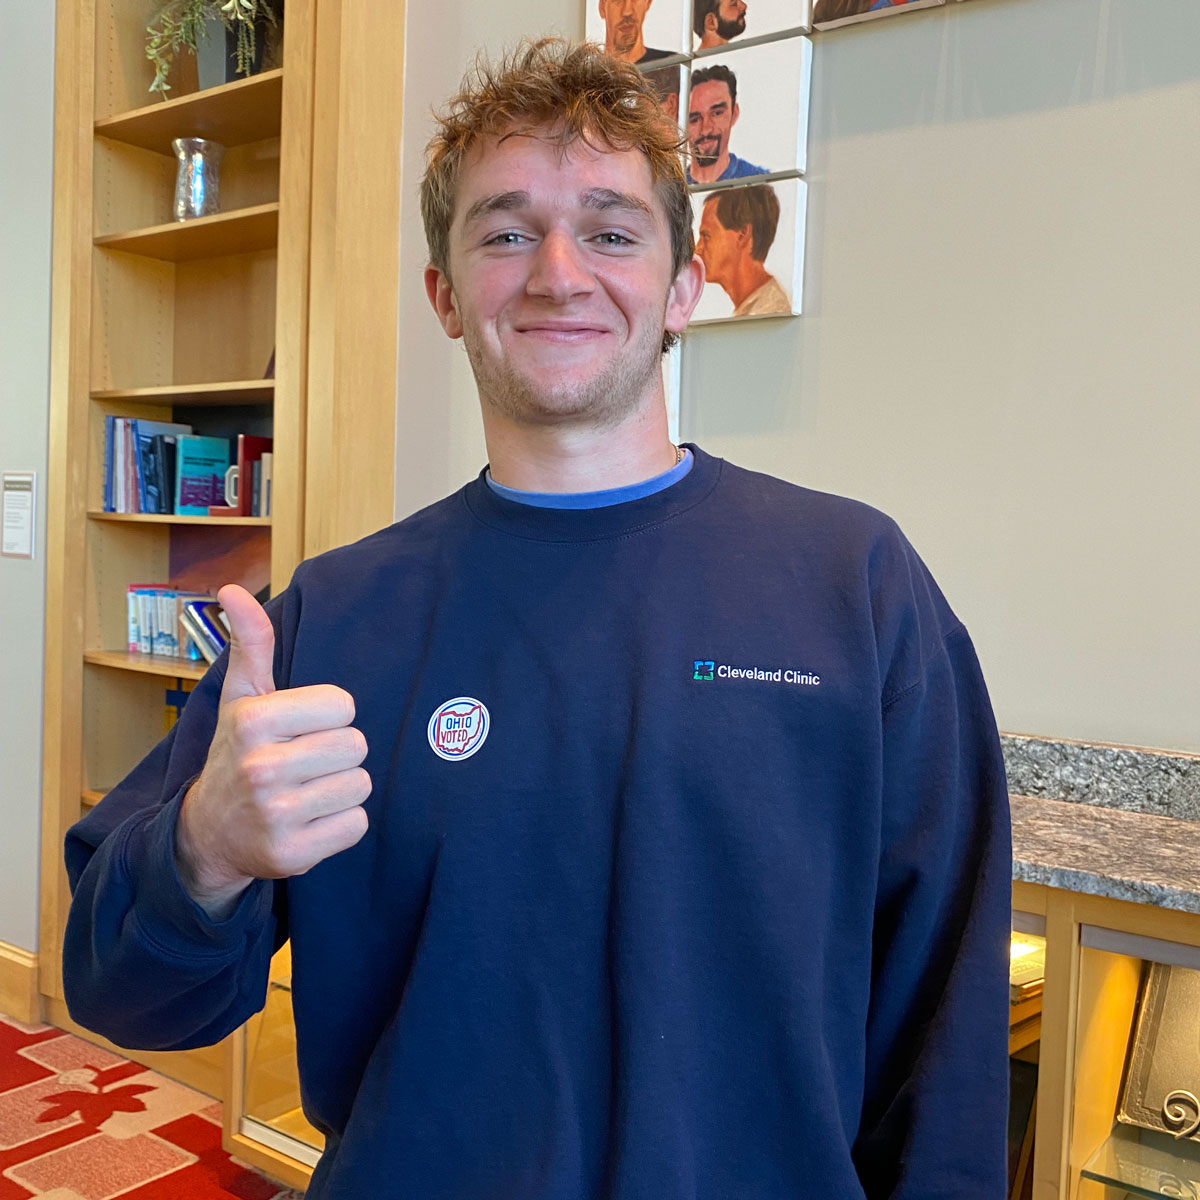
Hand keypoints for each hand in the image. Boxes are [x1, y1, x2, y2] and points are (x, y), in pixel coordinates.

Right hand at [175, 584, 370, 918]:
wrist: (209, 833)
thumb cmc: (239, 753)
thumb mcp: (243, 697)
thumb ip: (251, 643)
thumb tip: (232, 589)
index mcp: (254, 720)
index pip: (345, 706)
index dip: (329, 717)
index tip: (301, 729)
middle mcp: (261, 767)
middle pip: (357, 746)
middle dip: (337, 753)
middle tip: (304, 763)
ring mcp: (276, 815)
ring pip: (361, 785)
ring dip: (341, 789)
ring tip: (306, 791)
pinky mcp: (292, 855)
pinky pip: (357, 825)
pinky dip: (340, 824)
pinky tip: (309, 821)